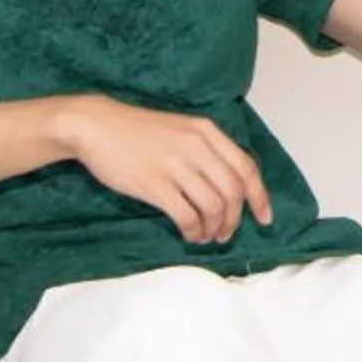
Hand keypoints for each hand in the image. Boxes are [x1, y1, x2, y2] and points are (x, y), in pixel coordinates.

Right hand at [56, 96, 273, 243]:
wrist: (97, 125)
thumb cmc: (139, 131)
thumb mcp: (181, 130)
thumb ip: (206, 151)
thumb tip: (228, 187)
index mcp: (207, 132)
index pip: (246, 168)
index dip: (259, 197)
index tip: (264, 218)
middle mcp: (197, 146)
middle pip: (233, 191)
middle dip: (235, 219)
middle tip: (225, 234)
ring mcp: (175, 164)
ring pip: (213, 206)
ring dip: (214, 228)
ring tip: (206, 236)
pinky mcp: (154, 184)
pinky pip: (187, 215)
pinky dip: (194, 231)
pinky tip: (189, 235)